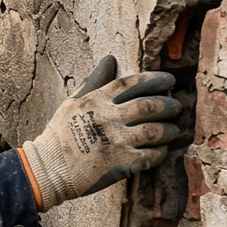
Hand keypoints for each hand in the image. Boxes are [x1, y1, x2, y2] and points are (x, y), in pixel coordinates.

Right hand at [19, 56, 186, 208]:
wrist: (49, 168)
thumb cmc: (60, 134)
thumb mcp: (73, 102)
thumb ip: (95, 81)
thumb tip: (110, 59)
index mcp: (98, 100)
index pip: (132, 83)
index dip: (155, 79)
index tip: (169, 81)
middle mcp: (108, 118)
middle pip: (149, 105)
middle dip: (168, 104)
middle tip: (176, 106)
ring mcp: (116, 141)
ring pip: (155, 131)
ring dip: (169, 129)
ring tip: (174, 128)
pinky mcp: (121, 164)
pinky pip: (150, 156)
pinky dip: (160, 152)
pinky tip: (162, 149)